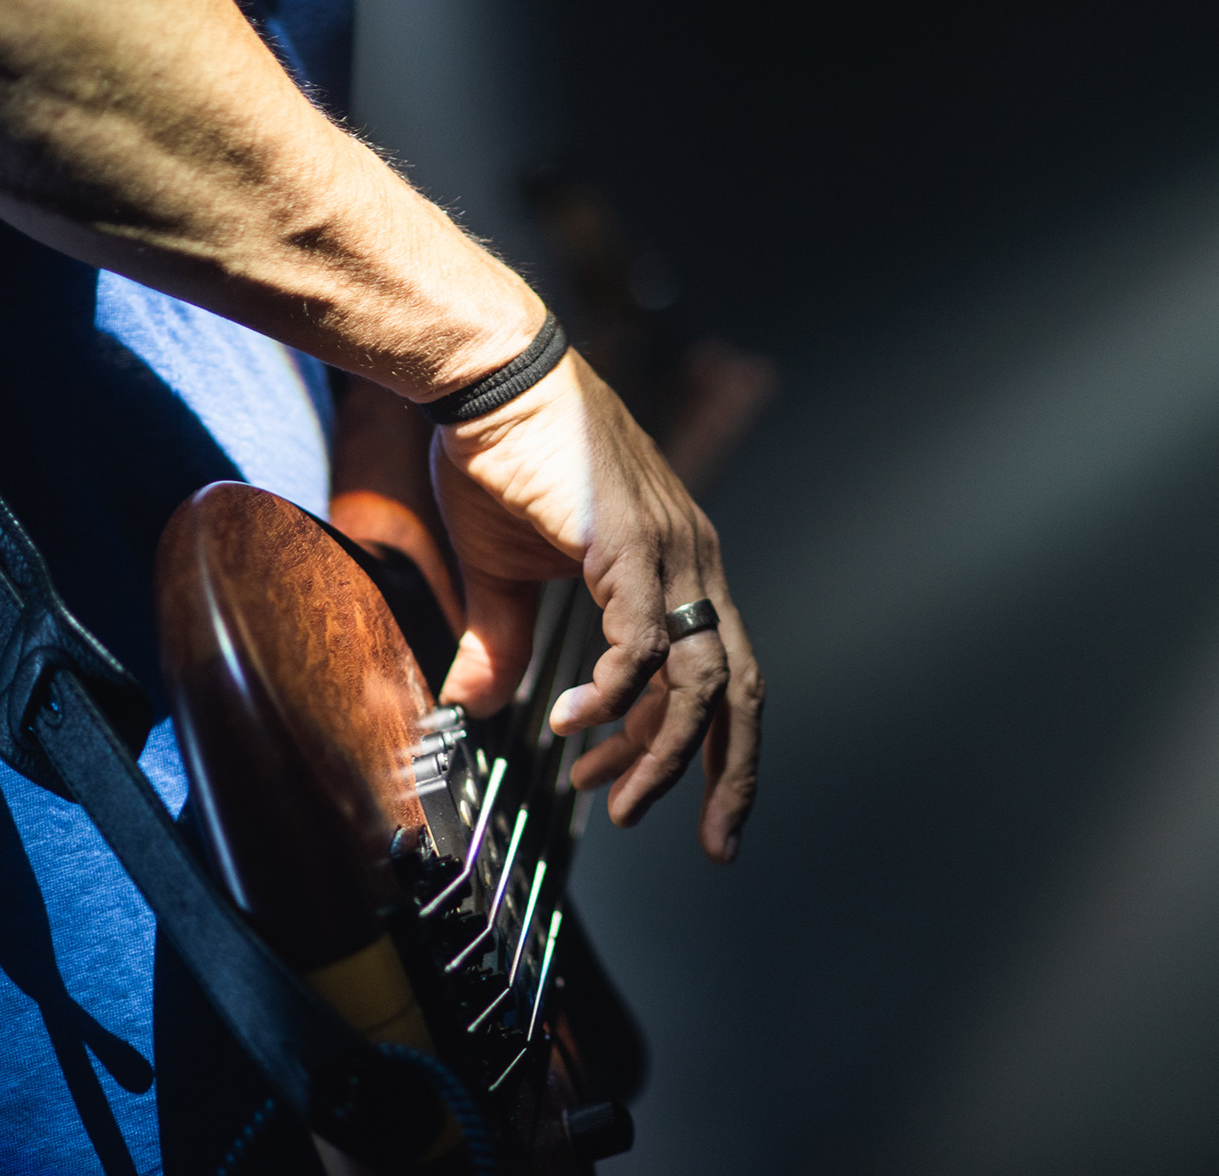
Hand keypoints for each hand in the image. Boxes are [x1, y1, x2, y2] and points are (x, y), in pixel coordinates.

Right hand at [433, 351, 760, 861]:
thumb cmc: (504, 454)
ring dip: (664, 750)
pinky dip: (614, 695)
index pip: (719, 674)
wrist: (489, 374)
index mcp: (677, 568)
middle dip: (731, 772)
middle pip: (740, 687)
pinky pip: (640, 642)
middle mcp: (692, 562)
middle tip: (716, 844)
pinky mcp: (632, 541)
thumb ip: (499, 639)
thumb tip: (478, 703)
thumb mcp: (504, 569)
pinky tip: (570, 724)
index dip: (699, 745)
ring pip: (700, 678)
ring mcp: (671, 552)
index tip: (652, 796)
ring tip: (620, 800)